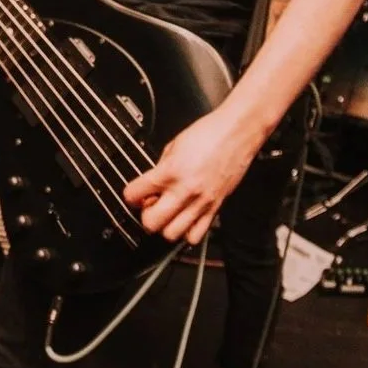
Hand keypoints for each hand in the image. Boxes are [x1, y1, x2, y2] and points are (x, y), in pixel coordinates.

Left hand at [123, 109, 264, 244]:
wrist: (237, 133)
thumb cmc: (208, 134)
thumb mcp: (173, 146)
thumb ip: (160, 168)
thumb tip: (151, 185)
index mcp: (169, 171)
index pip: (133, 195)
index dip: (130, 195)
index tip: (134, 194)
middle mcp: (184, 190)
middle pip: (151, 223)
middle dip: (145, 217)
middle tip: (149, 207)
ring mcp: (201, 202)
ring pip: (173, 234)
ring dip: (165, 226)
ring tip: (168, 214)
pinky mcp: (216, 208)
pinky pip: (197, 234)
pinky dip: (187, 232)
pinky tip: (186, 219)